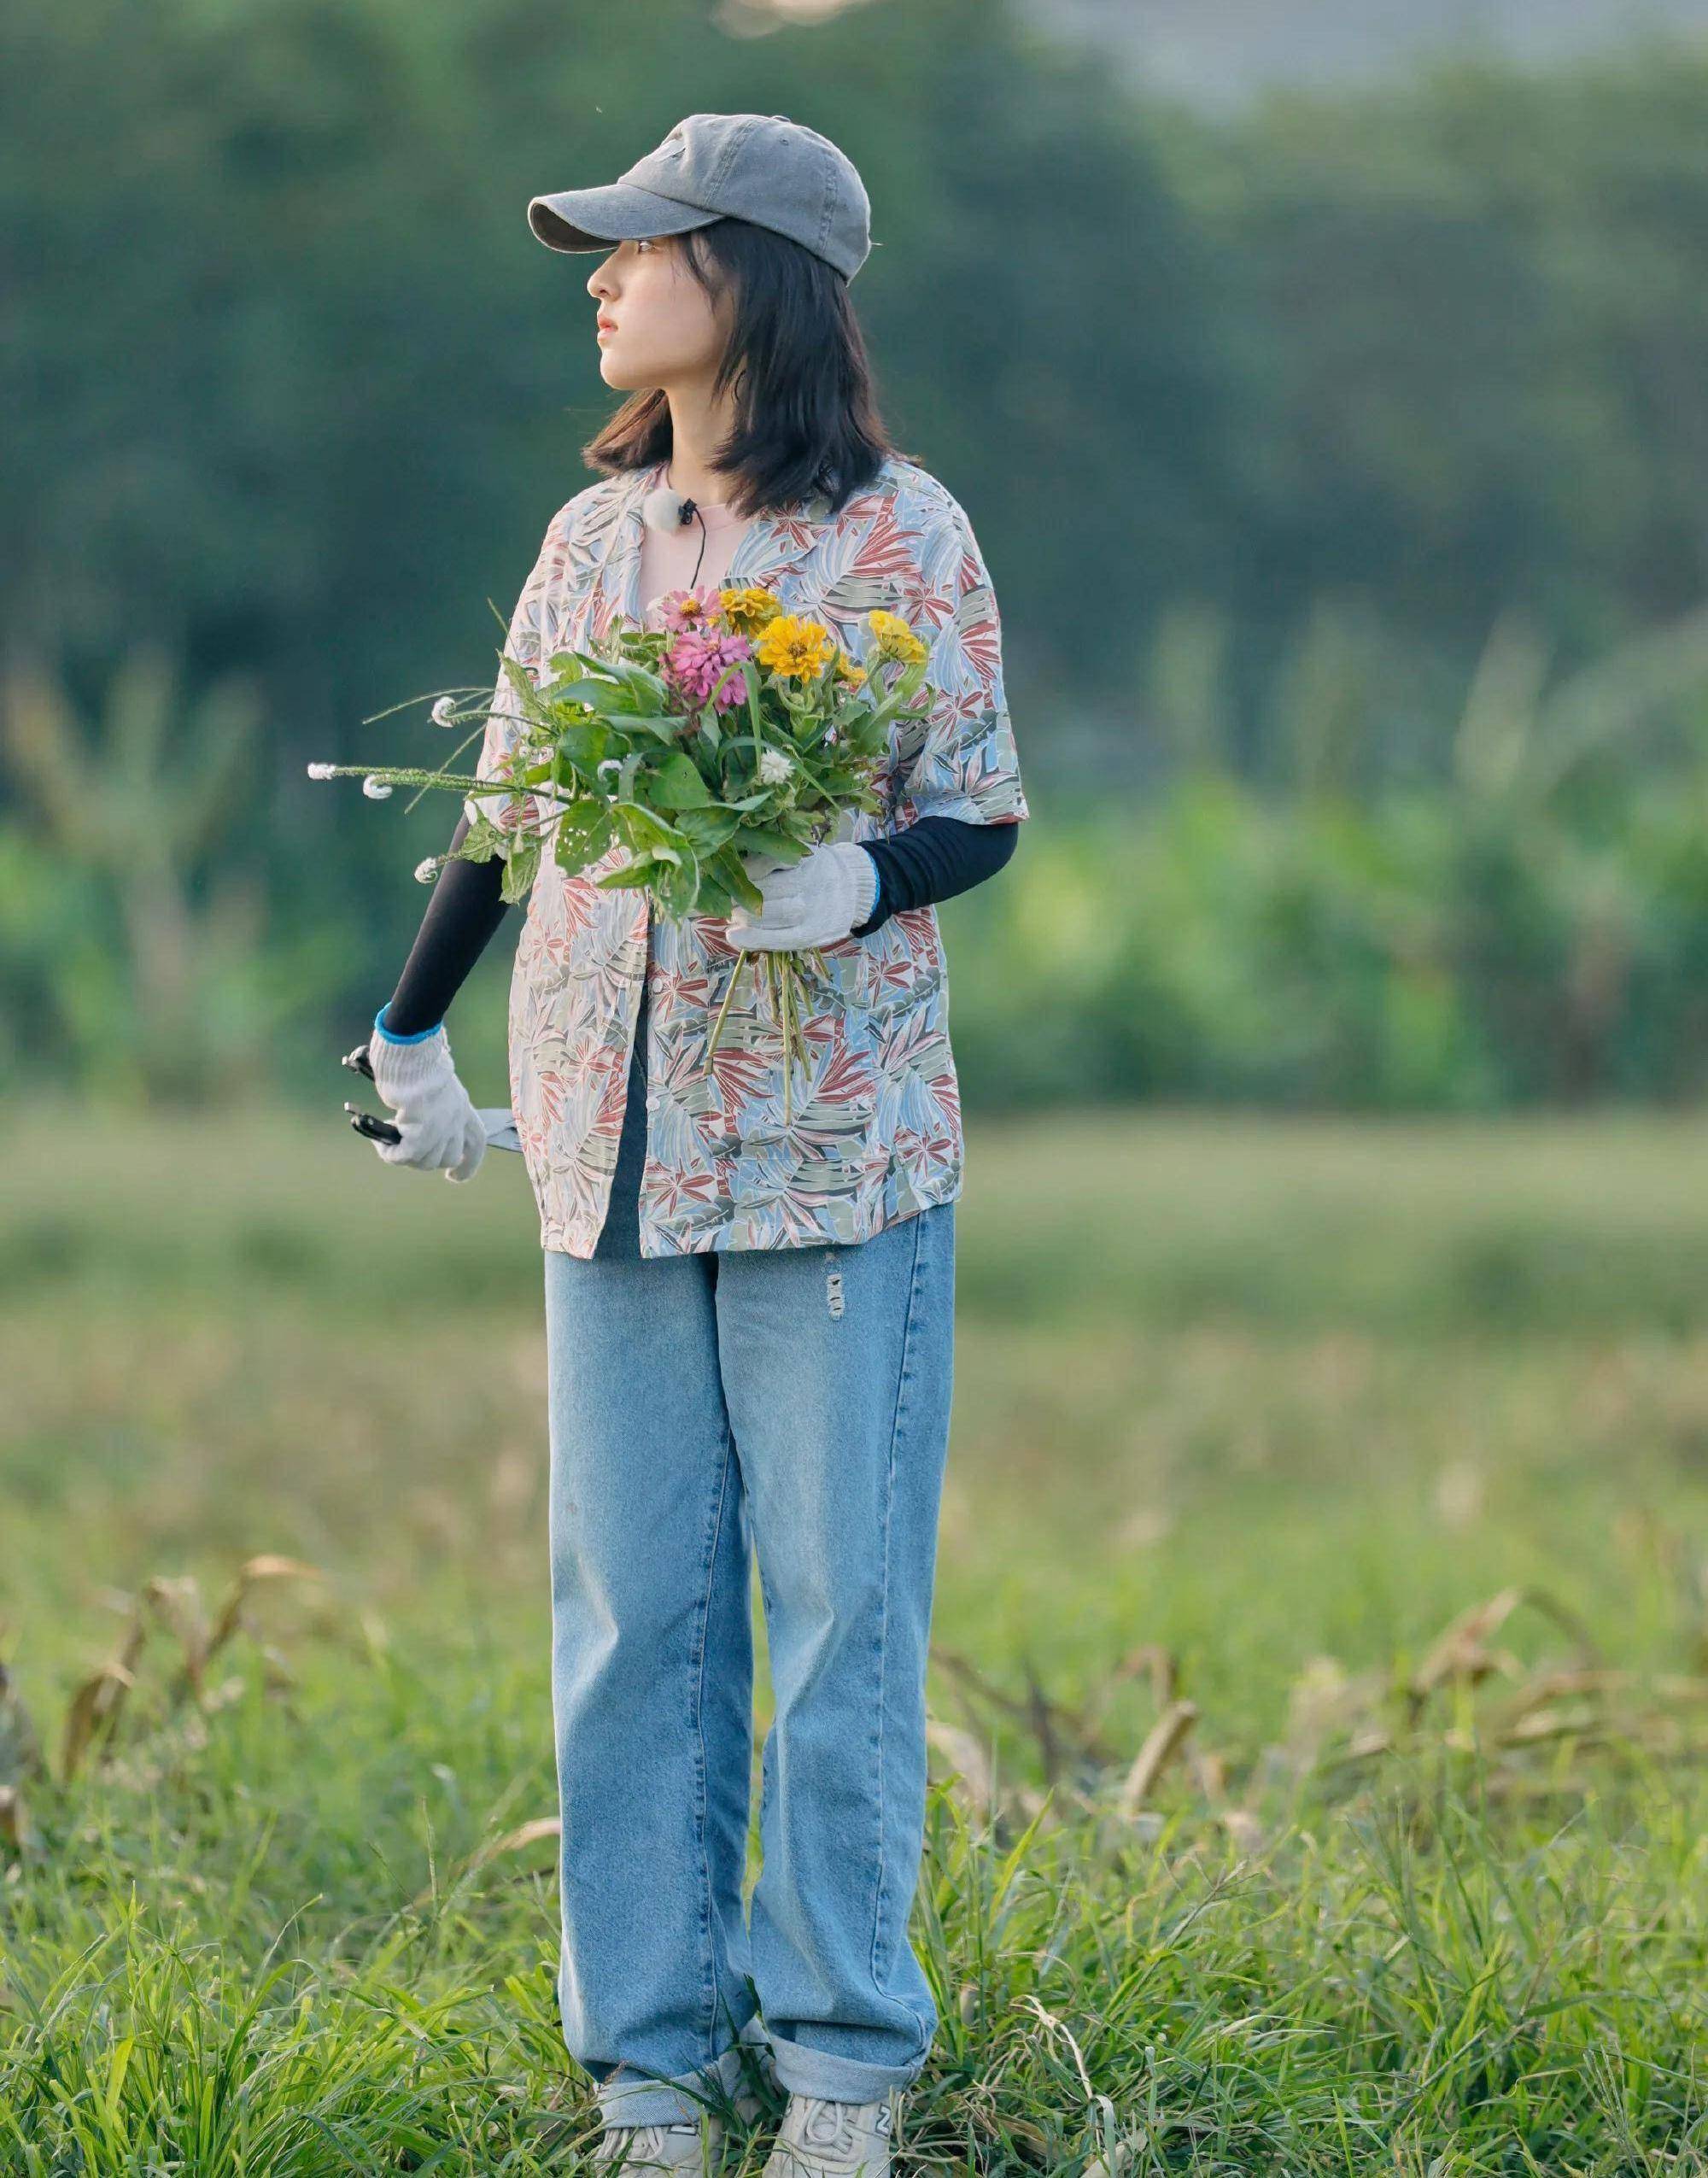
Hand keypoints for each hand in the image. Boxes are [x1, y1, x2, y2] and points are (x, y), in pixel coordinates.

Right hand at [366, 1018, 486, 1182]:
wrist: (411, 1052)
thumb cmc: (417, 1058)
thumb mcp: (434, 1082)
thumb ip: (433, 1102)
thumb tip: (416, 1119)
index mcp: (463, 1107)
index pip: (476, 1144)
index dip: (467, 1165)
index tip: (453, 1177)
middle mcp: (456, 1121)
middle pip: (446, 1158)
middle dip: (425, 1159)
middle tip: (404, 1148)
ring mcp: (441, 1129)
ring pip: (424, 1161)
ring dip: (404, 1156)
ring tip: (387, 1139)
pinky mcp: (421, 1134)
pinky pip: (404, 1156)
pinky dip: (389, 1153)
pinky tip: (379, 1140)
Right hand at [727, 842, 878, 951]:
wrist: (854, 884)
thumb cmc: (824, 914)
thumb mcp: (811, 934)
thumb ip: (779, 937)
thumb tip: (736, 936)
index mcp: (816, 931)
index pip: (778, 939)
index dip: (751, 938)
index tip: (731, 934)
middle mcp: (815, 905)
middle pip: (771, 912)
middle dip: (744, 914)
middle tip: (731, 912)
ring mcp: (811, 878)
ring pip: (769, 887)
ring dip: (745, 891)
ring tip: (735, 894)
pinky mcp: (807, 855)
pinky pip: (774, 861)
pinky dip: (755, 867)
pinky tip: (745, 873)